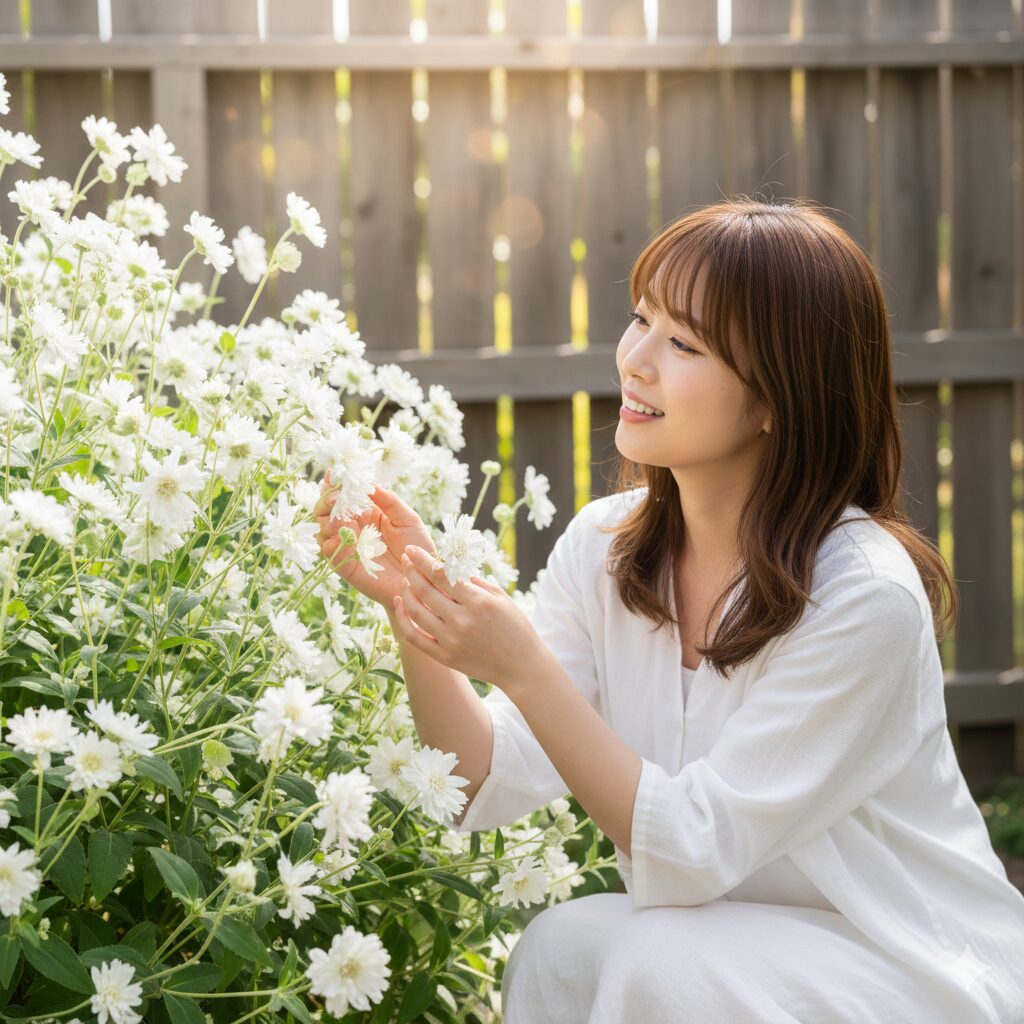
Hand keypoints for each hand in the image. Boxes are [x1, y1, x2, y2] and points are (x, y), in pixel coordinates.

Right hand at [314, 469, 436, 610]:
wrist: (421, 578)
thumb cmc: (416, 546)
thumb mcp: (407, 518)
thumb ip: (388, 500)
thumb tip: (369, 484)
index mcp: (365, 512)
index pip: (343, 495)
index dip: (335, 484)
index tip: (334, 474)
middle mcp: (352, 527)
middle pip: (325, 510)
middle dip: (326, 501)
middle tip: (335, 498)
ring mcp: (346, 546)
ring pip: (322, 529)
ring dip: (328, 521)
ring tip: (342, 520)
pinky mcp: (345, 565)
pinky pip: (329, 553)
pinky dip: (331, 543)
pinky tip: (342, 538)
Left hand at [392, 543, 543, 694]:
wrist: (522, 666)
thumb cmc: (515, 627)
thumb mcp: (501, 597)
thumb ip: (474, 581)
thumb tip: (450, 567)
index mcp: (477, 601)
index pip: (441, 574)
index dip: (422, 559)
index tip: (412, 548)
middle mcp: (461, 620)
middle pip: (424, 590)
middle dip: (411, 570)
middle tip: (405, 559)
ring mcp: (451, 640)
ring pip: (416, 611)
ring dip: (406, 591)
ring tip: (405, 580)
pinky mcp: (445, 657)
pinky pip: (414, 636)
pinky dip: (402, 619)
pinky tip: (400, 603)